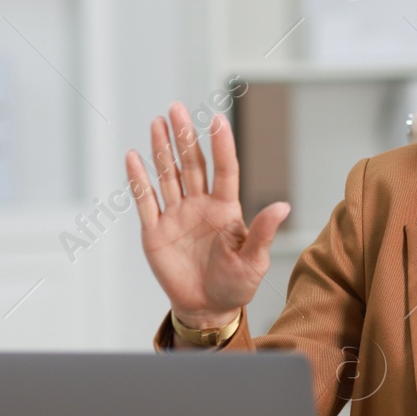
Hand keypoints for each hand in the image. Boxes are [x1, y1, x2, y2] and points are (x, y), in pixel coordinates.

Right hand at [126, 103, 290, 328]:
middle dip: (184, 137)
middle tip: (177, 108)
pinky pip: (146, 201)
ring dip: (162, 150)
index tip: (218, 119)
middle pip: (192, 164)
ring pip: (168, 176)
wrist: (208, 308)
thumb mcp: (254, 261)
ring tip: (158, 122)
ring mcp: (176, 215)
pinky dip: (138, 180)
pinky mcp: (155, 231)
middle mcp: (200, 205)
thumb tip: (283, 206)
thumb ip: (264, 233)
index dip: (221, 145)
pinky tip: (134, 157)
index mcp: (226, 209)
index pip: (223, 170)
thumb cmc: (236, 284)